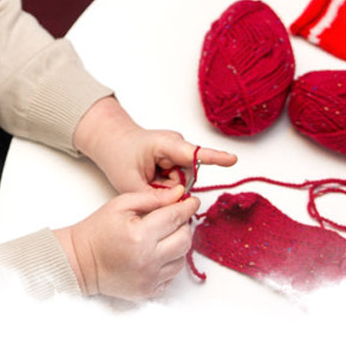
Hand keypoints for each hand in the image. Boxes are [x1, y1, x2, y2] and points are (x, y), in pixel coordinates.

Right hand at [54, 185, 198, 299]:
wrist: (80, 261)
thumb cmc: (97, 230)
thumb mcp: (120, 204)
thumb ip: (152, 198)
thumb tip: (179, 194)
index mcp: (140, 235)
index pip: (175, 218)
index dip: (187, 207)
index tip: (193, 201)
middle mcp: (148, 259)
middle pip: (184, 239)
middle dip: (183, 225)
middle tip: (174, 218)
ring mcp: (150, 278)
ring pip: (182, 259)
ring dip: (177, 245)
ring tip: (164, 237)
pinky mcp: (149, 291)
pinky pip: (172, 276)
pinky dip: (169, 262)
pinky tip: (157, 253)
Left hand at [73, 96, 236, 193]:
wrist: (113, 142)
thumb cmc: (119, 156)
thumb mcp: (131, 183)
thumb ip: (157, 198)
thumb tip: (181, 204)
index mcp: (165, 145)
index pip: (193, 154)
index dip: (214, 158)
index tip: (232, 160)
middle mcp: (177, 144)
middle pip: (188, 176)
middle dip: (171, 188)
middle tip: (147, 181)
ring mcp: (179, 150)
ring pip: (184, 181)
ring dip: (167, 186)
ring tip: (148, 177)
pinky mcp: (178, 157)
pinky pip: (179, 179)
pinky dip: (166, 183)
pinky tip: (153, 176)